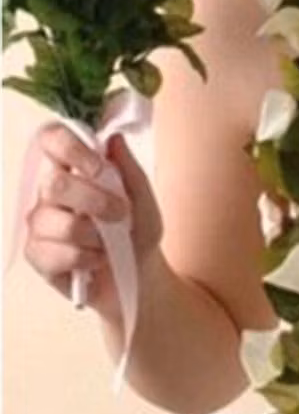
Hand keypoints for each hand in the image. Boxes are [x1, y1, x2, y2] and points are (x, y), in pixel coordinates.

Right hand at [24, 131, 162, 317]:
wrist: (139, 274)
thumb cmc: (138, 231)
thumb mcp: (145, 199)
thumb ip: (130, 170)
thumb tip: (114, 139)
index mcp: (74, 170)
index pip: (52, 140)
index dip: (69, 146)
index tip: (98, 167)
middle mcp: (50, 193)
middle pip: (54, 183)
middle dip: (94, 201)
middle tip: (121, 214)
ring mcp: (40, 224)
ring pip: (57, 222)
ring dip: (94, 237)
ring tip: (108, 244)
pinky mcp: (37, 255)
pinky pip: (56, 253)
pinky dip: (86, 259)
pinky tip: (96, 260)